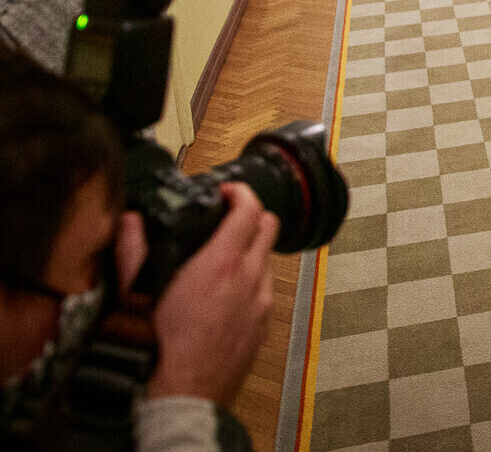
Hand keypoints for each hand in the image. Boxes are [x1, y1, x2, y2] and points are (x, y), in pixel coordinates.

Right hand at [142, 183, 278, 404]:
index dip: (241, 192)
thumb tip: (129, 222)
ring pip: (268, 258)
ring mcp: (262, 300)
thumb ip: (133, 250)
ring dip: (252, 250)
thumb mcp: (139, 291)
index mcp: (223, 263)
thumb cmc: (162, 344)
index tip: (227, 192)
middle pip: (269, 226)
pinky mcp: (264, 321)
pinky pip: (267, 288)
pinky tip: (228, 291)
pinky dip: (253, 280)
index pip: (250, 208)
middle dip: (251, 215)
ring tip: (224, 258)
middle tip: (229, 218)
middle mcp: (251, 277)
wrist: (185, 390)